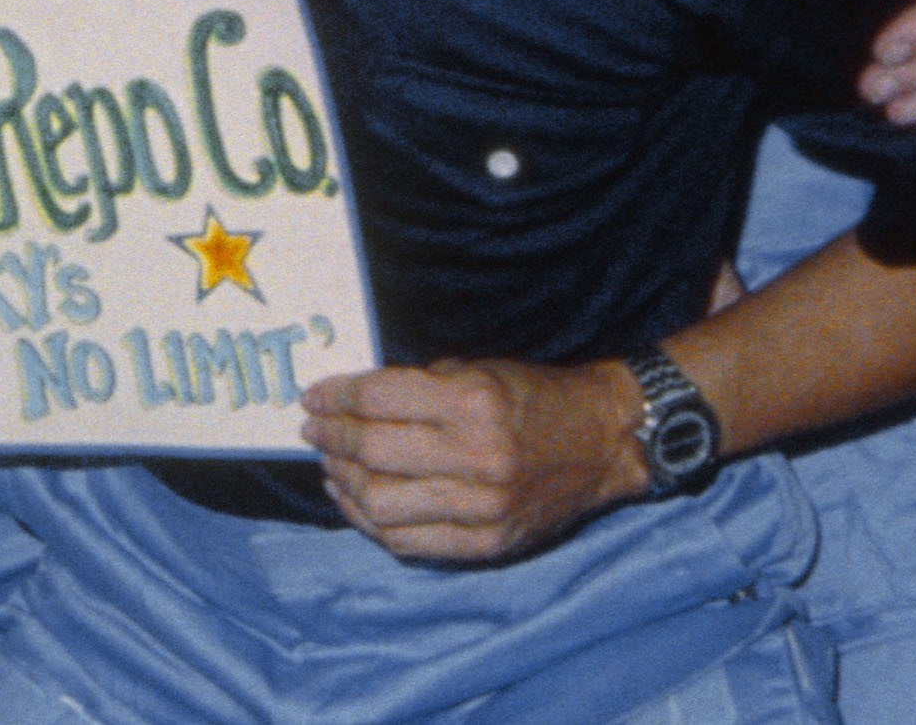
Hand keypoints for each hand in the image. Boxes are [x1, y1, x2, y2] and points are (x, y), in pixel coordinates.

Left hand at [301, 360, 641, 562]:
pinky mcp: (489, 544)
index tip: (313, 397)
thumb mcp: (477, 370)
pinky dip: (371, 523)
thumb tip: (350, 402)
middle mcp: (477, 457)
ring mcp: (483, 508)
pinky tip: (356, 500)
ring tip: (330, 464)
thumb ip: (416, 387)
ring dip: (344, 482)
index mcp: (472, 403)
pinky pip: (409, 542)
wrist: (603, 442)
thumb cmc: (534, 398)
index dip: (336, 396)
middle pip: (373, 452)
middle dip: (332, 438)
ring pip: (382, 505)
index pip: (379, 400)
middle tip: (314, 429)